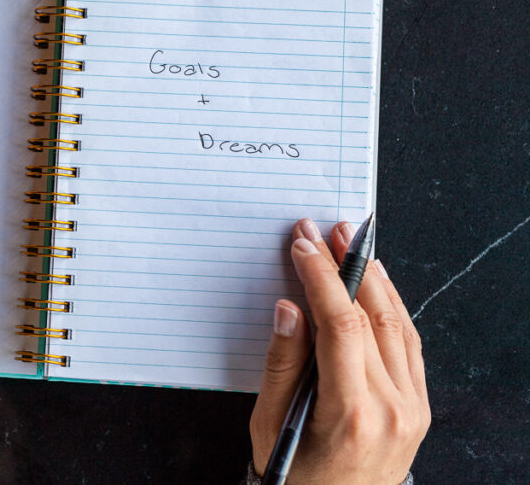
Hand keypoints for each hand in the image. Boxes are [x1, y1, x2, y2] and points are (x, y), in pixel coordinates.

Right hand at [249, 219, 430, 483]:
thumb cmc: (296, 477)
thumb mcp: (272, 424)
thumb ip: (282, 365)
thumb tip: (289, 309)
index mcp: (351, 414)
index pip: (341, 325)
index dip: (321, 278)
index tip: (303, 246)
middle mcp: (392, 409)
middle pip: (372, 317)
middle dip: (347, 266)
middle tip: (326, 231)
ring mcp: (412, 409)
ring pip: (397, 325)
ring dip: (375, 279)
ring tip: (353, 244)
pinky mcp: (419, 408)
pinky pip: (409, 345)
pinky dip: (393, 307)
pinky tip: (377, 284)